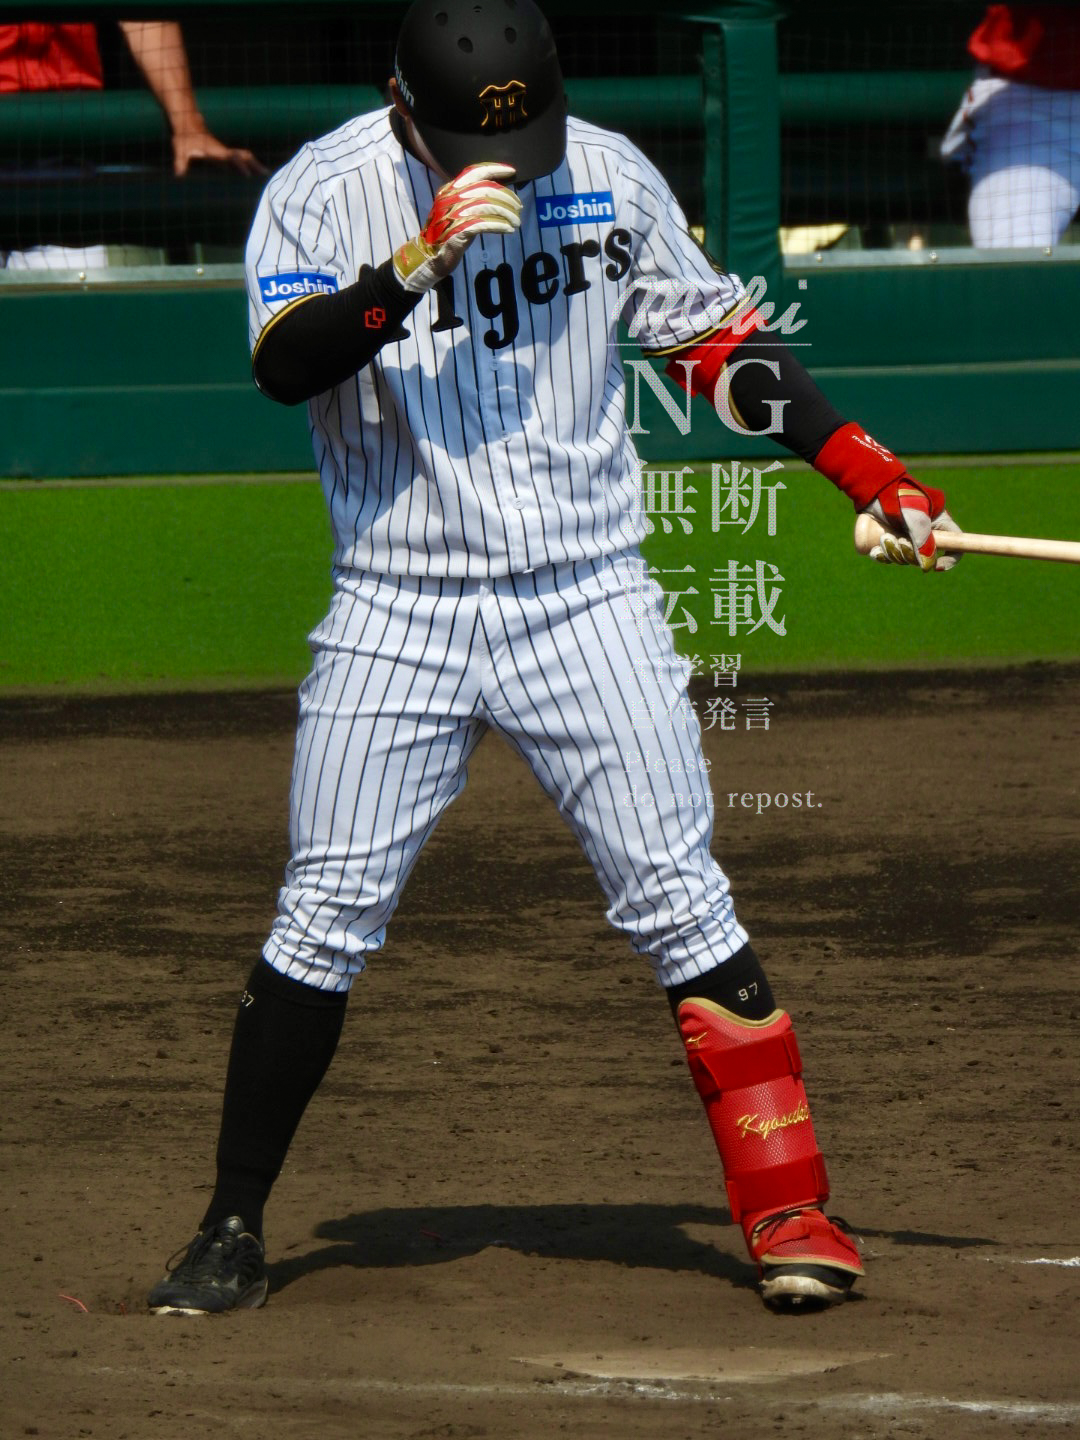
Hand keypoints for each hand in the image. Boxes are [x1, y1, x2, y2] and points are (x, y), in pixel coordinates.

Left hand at [172, 125, 267, 177]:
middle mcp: (223, 151)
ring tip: (264, 172)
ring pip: (243, 156)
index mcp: (216, 151)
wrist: (187, 123)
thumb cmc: (184, 137)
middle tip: (266, 173)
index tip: (249, 175)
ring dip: (254, 163)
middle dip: (255, 164)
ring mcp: (224, 152)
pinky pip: (239, 158)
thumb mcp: (180, 149)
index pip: (232, 158)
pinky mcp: (223, 154)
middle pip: (244, 155)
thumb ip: (180, 162)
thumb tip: (178, 175)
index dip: (240, 165)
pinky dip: (248, 164)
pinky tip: (251, 172)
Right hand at [392, 163, 521, 292]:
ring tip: (516, 221)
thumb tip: (500, 192)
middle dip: (507, 197)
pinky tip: (508, 229)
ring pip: (487, 206)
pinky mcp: (458, 231)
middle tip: (519, 207)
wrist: (431, 256)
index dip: (495, 169)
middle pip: (486, 189)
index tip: (511, 172)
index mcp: (451, 189)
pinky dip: (499, 225)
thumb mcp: (459, 211)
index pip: (475, 172)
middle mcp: (451, 198)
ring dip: (506, 213)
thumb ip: (473, 199)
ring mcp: (454, 214)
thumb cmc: (449, 234)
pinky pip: (484, 224)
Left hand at [862, 476, 961, 571]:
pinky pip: (888, 557)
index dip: (950, 560)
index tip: (936, 567)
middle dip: (909, 555)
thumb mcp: (917, 518)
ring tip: (884, 539)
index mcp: (940, 525)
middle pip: (924, 558)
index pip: (956, 546)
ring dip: (893, 554)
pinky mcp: (889, 538)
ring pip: (904, 558)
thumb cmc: (900, 496)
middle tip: (898, 542)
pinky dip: (882, 556)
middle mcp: (925, 533)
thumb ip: (924, 542)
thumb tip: (928, 567)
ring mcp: (906, 536)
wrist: (873, 488)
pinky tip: (875, 550)